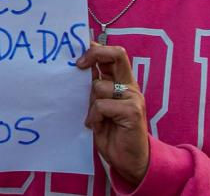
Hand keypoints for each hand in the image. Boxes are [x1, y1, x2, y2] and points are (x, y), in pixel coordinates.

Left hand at [77, 43, 148, 186]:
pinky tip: (97, 126)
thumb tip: (78, 67)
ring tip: (94, 118)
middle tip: (78, 65)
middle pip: (116, 55)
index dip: (95, 48)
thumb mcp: (99, 106)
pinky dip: (94, 116)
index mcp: (122, 82)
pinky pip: (102, 105)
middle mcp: (129, 86)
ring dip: (90, 103)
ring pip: (99, 86)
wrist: (129, 160)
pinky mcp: (132, 111)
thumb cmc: (112, 132)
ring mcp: (133, 97)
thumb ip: (94, 88)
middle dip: (94, 54)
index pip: (113, 54)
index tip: (76, 55)